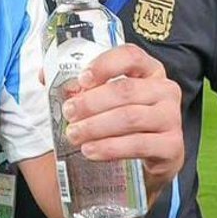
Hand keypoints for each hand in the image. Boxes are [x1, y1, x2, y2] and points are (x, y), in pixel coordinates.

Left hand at [58, 44, 183, 191]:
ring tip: (74, 135)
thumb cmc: (119, 122)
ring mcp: (172, 118)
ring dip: (96, 126)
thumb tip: (44, 76)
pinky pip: (139, 144)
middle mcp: (166, 90)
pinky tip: (91, 151)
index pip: (131, 55)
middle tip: (69, 114)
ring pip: (130, 117)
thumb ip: (76, 87)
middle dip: (91, 102)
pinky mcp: (173, 146)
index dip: (105, 65)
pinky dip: (111, 148)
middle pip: (125, 90)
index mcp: (149, 70)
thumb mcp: (102, 101)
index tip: (82, 79)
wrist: (145, 162)